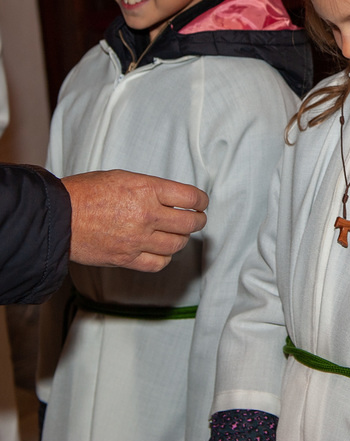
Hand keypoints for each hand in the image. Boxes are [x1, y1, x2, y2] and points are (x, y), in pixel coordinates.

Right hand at [62, 169, 208, 271]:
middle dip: (198, 220)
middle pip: (190, 223)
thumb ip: (150, 188)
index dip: (201, 201)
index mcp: (146, 189)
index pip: (191, 197)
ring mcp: (137, 239)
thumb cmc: (84, 193)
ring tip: (178, 234)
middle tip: (197, 218)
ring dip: (182, 239)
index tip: (201, 203)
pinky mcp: (126, 258)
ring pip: (177, 244)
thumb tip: (173, 198)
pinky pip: (159, 263)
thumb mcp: (122, 177)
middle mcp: (146, 214)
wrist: (56, 217)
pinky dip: (165, 257)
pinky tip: (162, 250)